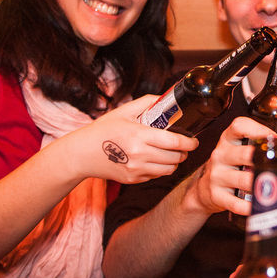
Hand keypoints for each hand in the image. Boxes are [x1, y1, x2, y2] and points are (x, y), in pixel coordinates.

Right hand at [69, 94, 197, 183]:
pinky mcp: (133, 179)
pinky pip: (156, 176)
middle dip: (184, 152)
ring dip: (175, 162)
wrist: (82, 154)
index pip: (175, 142)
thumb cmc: (103, 130)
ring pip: (169, 170)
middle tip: (185, 146)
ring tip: (173, 154)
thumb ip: (147, 102)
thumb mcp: (124, 111)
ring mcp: (136, 169)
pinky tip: (156, 159)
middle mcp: (140, 155)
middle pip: (175, 158)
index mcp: (139, 135)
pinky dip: (161, 169)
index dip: (190, 143)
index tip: (194, 140)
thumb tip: (167, 97)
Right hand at [183, 116, 274, 216]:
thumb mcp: (243, 152)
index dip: (259, 130)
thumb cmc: (230, 166)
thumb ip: (269, 149)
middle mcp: (220, 155)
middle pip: (244, 154)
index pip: (239, 126)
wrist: (204, 189)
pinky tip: (262, 205)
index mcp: (228, 140)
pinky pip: (235, 203)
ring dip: (265, 184)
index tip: (276, 138)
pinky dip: (251, 206)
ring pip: (243, 179)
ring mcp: (216, 175)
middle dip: (269, 161)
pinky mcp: (216, 195)